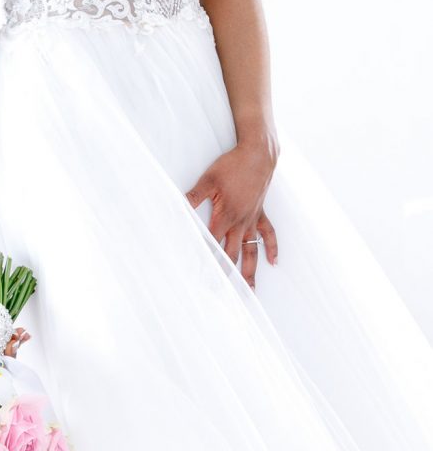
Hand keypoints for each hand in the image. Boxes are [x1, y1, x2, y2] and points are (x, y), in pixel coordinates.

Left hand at [184, 140, 278, 289]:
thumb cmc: (232, 166)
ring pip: (251, 251)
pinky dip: (271, 249)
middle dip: (227, 275)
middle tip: (223, 294)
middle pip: (232, 254)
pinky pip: (269, 234)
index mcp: (225, 216)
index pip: (212, 244)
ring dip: (250, 271)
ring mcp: (252, 219)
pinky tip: (273, 262)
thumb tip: (177, 207)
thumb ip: (193, 197)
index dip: (205, 259)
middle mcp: (240, 223)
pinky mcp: (261, 213)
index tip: (200, 276)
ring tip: (250, 291)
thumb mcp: (208, 179)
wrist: (258, 156)